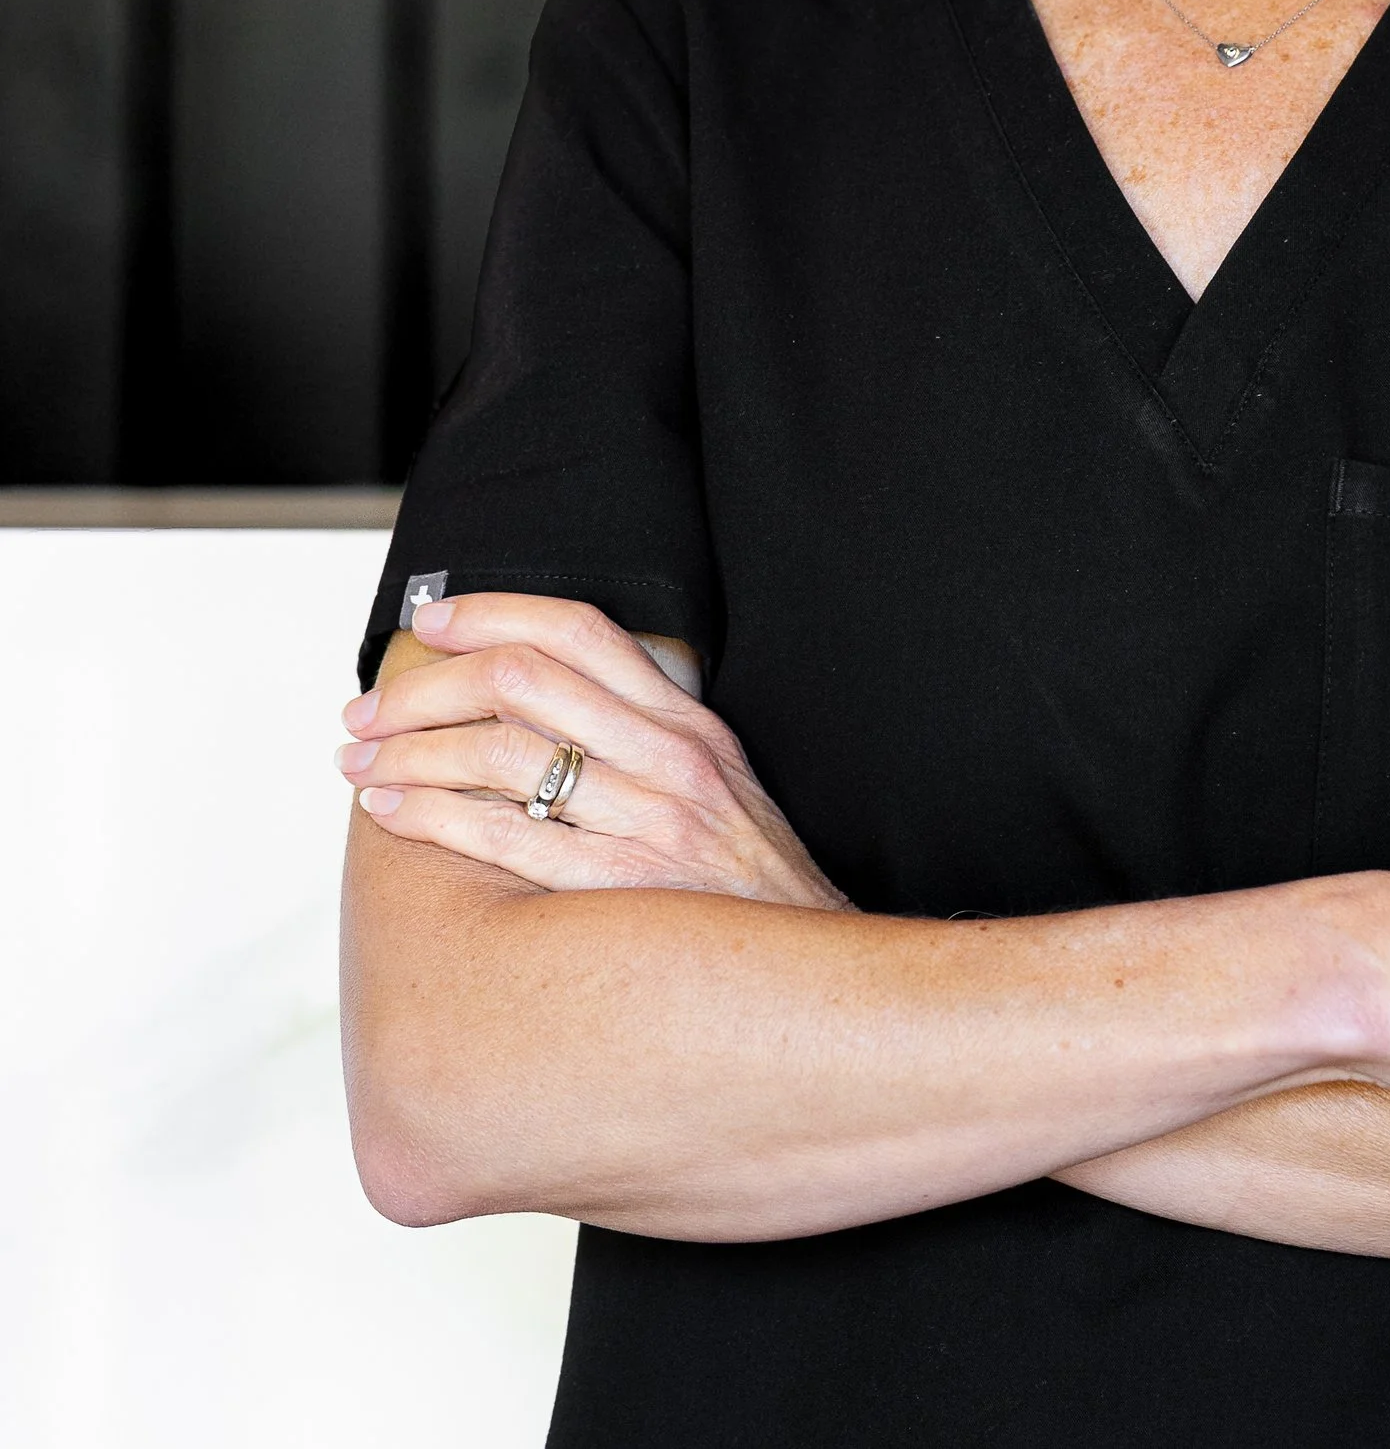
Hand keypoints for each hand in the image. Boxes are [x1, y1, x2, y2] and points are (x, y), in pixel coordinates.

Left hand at [338, 590, 847, 909]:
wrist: (816, 990)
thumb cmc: (746, 895)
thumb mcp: (717, 790)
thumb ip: (642, 743)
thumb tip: (532, 710)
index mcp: (688, 724)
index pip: (579, 631)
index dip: (492, 613)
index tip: (426, 624)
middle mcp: (669, 759)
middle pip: (522, 681)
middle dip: (424, 690)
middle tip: (365, 714)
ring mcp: (649, 822)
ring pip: (502, 752)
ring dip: (410, 751)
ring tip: (361, 764)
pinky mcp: (621, 891)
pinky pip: (505, 837)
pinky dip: (434, 816)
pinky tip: (393, 813)